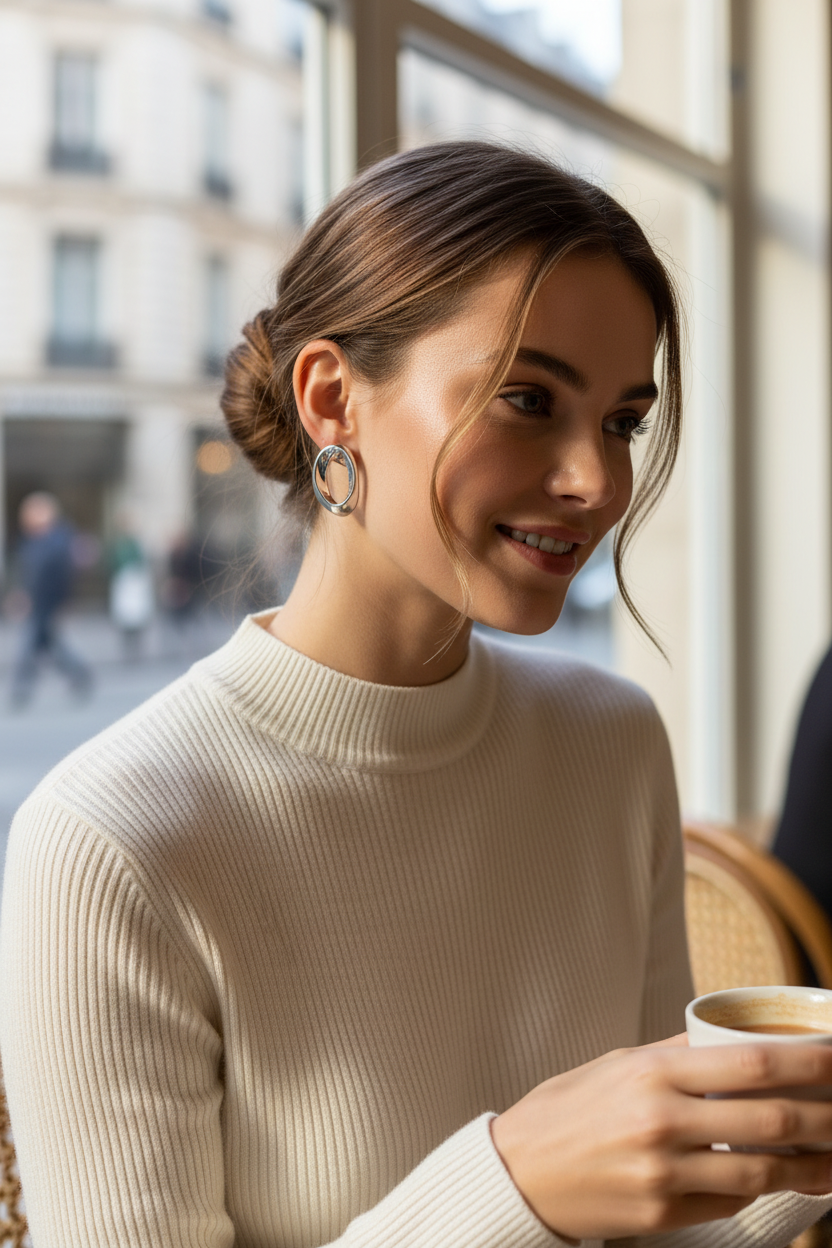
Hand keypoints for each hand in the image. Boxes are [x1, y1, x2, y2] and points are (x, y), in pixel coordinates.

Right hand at [490, 1035, 831, 1240]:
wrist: (519, 1171)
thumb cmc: (568, 1109)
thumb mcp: (618, 1063)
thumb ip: (678, 1055)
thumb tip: (734, 1041)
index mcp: (653, 1072)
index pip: (753, 1064)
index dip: (809, 1063)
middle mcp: (663, 1121)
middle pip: (771, 1118)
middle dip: (827, 1116)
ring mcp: (664, 1173)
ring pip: (761, 1171)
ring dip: (810, 1165)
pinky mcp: (662, 1214)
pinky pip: (728, 1202)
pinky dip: (758, 1190)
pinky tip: (777, 1179)